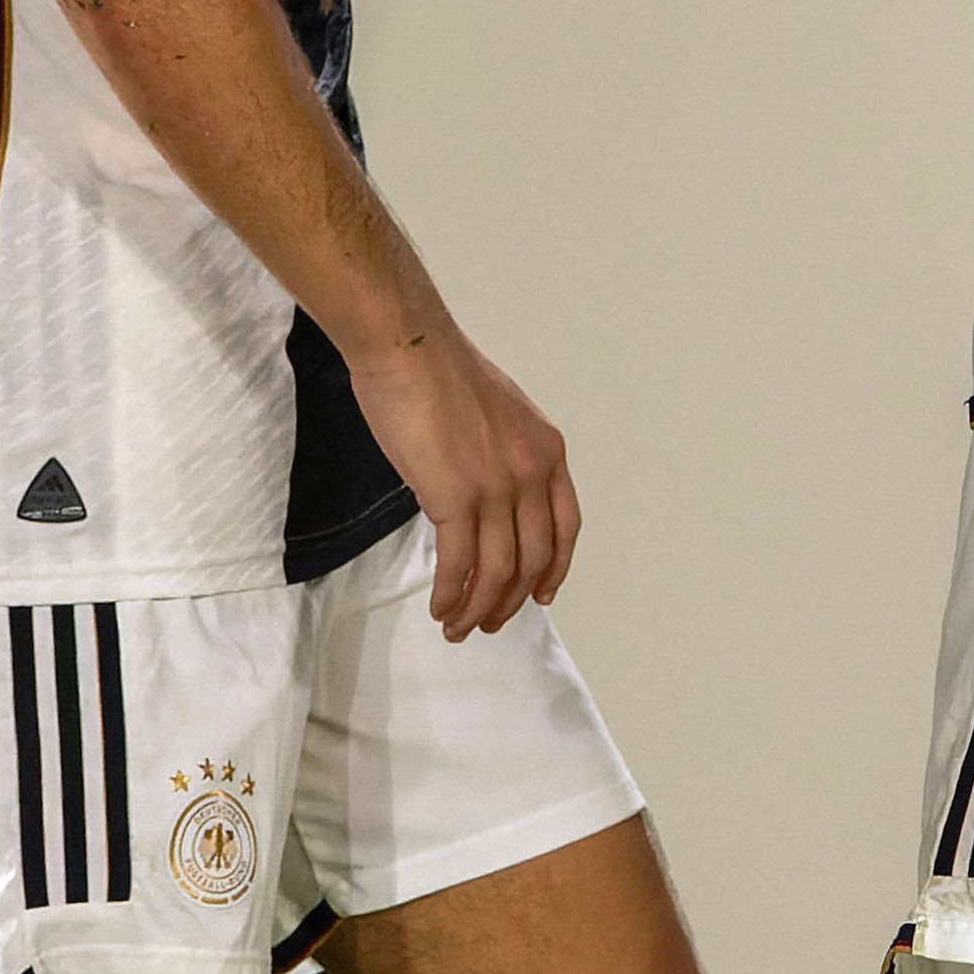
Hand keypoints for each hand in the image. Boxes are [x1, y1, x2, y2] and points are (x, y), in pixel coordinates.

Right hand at [345, 311, 576, 634]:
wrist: (409, 346)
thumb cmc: (439, 371)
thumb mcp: (498, 416)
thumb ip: (503, 458)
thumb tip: (485, 497)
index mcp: (548, 451)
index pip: (565, 527)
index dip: (555, 568)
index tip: (541, 594)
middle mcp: (532, 473)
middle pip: (534, 559)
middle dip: (511, 601)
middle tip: (489, 622)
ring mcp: (497, 487)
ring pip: (498, 572)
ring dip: (477, 608)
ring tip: (457, 626)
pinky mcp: (455, 497)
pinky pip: (459, 564)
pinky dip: (451, 594)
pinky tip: (439, 608)